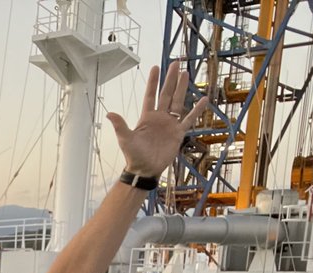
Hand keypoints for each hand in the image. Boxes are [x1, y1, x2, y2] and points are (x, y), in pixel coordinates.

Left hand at [108, 61, 208, 177]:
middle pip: (166, 93)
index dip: (153, 82)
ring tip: (186, 74)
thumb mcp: (126, 139)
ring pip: (177, 102)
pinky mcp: (178, 133)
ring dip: (182, 88)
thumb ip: (120, 125)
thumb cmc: (134, 156)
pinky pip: (189, 119)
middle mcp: (159, 117)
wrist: (145, 170)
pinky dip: (197, 110)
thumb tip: (109, 113)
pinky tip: (203, 100)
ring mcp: (169, 124)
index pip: (150, 95)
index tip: (156, 67)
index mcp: (147, 117)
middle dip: (170, 79)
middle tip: (175, 63)